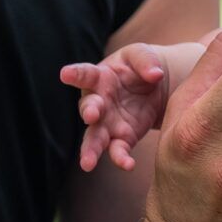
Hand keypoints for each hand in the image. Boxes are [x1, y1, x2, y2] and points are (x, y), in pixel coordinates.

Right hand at [59, 45, 170, 171]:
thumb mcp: (142, 55)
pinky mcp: (122, 138)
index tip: (65, 73)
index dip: (75, 74)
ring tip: (87, 163)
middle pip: (88, 108)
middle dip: (89, 111)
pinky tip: (127, 165)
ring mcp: (107, 123)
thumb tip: (156, 74)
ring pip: (95, 137)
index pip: (85, 74)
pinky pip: (118, 150)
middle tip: (90, 115)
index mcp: (99, 77)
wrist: (153, 88)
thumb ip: (146, 61)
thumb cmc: (139, 67)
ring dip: (91, 149)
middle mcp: (98, 102)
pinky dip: (121, 159)